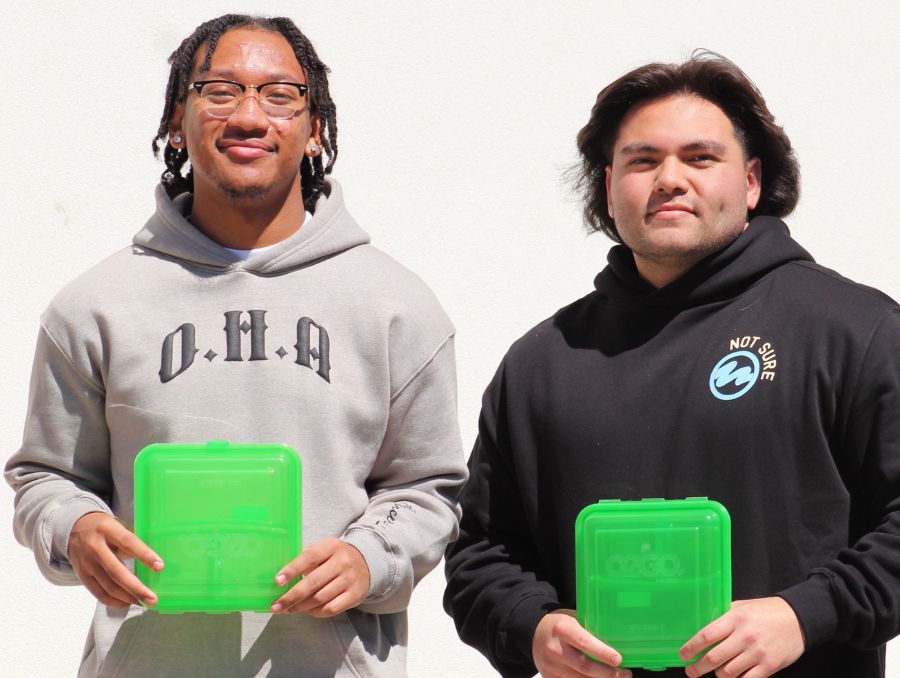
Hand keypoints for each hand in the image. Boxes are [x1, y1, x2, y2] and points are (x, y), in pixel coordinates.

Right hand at [68, 511, 163, 607]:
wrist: (73, 529)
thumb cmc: (104, 528)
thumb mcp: (117, 526)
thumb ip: (131, 541)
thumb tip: (153, 560)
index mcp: (107, 529)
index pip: (128, 543)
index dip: (144, 555)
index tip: (160, 566)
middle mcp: (95, 547)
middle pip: (117, 571)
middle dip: (137, 588)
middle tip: (153, 598)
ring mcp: (87, 564)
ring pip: (108, 586)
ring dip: (128, 597)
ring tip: (145, 601)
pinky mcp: (82, 576)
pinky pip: (98, 593)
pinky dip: (114, 601)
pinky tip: (127, 602)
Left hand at [270, 537, 369, 617]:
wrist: (366, 564)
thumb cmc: (335, 558)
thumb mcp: (324, 550)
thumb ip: (304, 560)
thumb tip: (279, 577)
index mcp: (331, 546)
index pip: (309, 557)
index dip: (292, 570)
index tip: (277, 581)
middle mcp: (342, 562)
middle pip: (313, 582)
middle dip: (291, 596)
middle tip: (275, 606)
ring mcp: (350, 579)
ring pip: (320, 598)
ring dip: (300, 606)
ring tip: (287, 609)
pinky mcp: (355, 595)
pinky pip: (330, 609)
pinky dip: (315, 612)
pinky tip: (307, 610)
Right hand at [532, 610, 631, 677]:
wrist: (534, 633)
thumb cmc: (560, 625)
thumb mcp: (573, 620)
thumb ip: (589, 631)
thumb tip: (618, 640)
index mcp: (562, 629)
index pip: (584, 643)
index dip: (602, 652)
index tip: (619, 659)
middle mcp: (555, 649)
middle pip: (584, 667)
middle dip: (608, 673)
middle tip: (625, 673)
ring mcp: (551, 666)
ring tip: (616, 677)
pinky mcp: (549, 677)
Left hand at [680, 597, 804, 677]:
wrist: (798, 619)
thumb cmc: (766, 611)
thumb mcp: (742, 607)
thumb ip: (723, 616)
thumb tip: (700, 627)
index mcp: (735, 618)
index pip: (707, 635)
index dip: (691, 647)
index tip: (682, 655)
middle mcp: (745, 636)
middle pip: (714, 658)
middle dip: (698, 668)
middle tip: (691, 671)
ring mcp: (758, 653)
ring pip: (728, 672)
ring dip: (718, 675)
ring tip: (716, 672)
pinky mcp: (770, 666)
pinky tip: (733, 677)